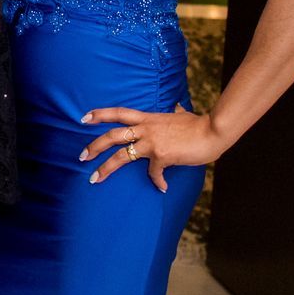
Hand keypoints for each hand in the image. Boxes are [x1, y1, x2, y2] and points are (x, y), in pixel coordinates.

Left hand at [79, 104, 227, 190]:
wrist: (212, 131)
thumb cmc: (198, 125)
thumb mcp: (181, 114)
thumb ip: (174, 112)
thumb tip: (177, 107)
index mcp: (147, 118)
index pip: (118, 112)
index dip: (100, 114)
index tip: (84, 118)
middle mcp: (145, 129)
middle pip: (112, 136)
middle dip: (94, 146)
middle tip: (81, 156)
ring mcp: (152, 142)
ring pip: (121, 155)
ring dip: (106, 168)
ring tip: (95, 178)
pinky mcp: (162, 156)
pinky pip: (154, 173)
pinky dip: (158, 181)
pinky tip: (162, 187)